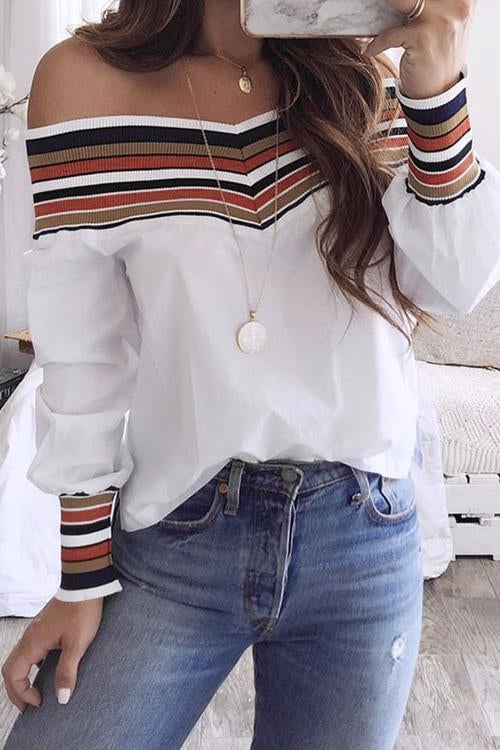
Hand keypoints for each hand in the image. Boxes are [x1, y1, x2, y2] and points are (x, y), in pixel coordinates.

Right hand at [1, 596, 102, 711]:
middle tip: (28, 706)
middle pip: (10, 668)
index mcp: (32, 643)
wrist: (85, 585)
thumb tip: (61, 698)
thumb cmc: (81, 611)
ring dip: (23, 677)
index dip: (21, 693)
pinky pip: (30, 650)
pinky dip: (32, 665)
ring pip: (19, 659)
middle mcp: (29, 637)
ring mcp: (35, 630)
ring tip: (35, 691)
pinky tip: (47, 668)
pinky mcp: (44, 626)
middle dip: (17, 690)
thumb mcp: (77, 645)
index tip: (38, 703)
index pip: (13, 675)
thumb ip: (67, 671)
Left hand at [363, 0, 477, 98]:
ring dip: (383, 8)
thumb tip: (398, 1)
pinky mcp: (423, 38)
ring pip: (401, 1)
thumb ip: (429, 6)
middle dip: (394, 1)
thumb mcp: (441, 23)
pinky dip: (376, 44)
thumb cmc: (436, 56)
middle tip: (386, 6)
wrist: (438, 93)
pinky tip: (370, 50)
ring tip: (371, 10)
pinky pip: (390, 34)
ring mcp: (441, 20)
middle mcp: (457, 5)